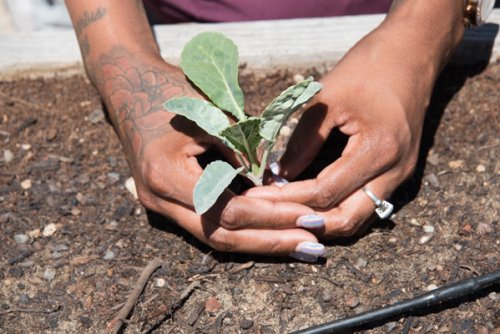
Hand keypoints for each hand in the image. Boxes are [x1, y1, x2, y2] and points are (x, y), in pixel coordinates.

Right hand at [99, 54, 325, 257]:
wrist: (129, 87)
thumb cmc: (173, 91)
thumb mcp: (214, 114)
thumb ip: (242, 151)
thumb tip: (275, 185)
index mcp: (166, 175)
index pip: (228, 211)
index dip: (272, 217)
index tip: (308, 216)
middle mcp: (159, 199)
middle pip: (221, 237)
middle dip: (270, 242)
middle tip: (313, 247)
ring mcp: (159, 205)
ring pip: (215, 237)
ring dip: (259, 241)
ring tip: (299, 245)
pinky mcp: (167, 202)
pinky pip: (208, 224)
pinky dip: (241, 228)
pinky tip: (271, 230)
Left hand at [246, 19, 449, 236]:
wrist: (411, 54)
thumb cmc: (368, 69)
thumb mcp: (327, 99)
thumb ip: (302, 140)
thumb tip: (277, 174)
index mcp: (379, 150)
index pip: (326, 192)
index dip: (289, 198)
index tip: (258, 196)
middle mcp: (395, 171)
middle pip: (348, 220)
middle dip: (307, 222)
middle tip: (271, 215)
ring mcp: (400, 175)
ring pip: (359, 218)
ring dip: (323, 222)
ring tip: (288, 214)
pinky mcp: (397, 172)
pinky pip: (366, 204)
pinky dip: (339, 210)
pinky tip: (313, 204)